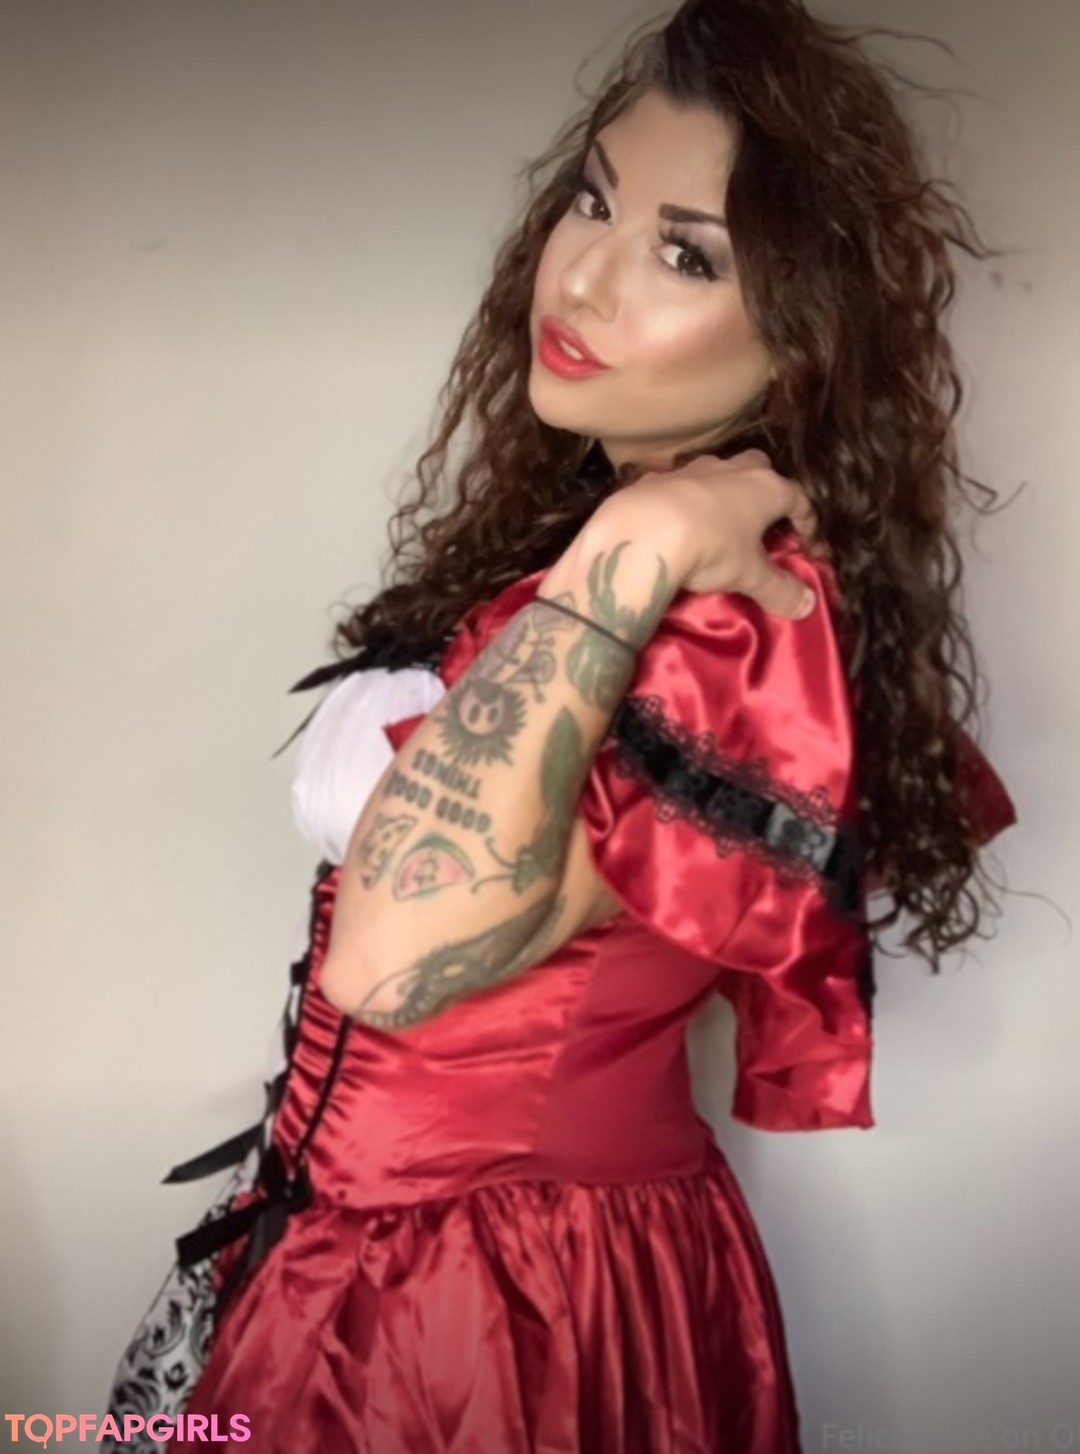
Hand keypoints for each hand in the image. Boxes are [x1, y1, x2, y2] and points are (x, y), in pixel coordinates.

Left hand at [598, 449, 819, 619]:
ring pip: (718, 471)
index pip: (799, 498)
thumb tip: (807, 606)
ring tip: (722, 519)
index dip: (809, 522)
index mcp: (765, 488)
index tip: (810, 545)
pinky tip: (678, 520)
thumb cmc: (710, 548)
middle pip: (759, 467)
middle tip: (765, 520)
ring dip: (724, 490)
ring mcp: (691, 470)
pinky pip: (678, 485)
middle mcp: (731, 470)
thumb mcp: (749, 576)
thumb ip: (780, 590)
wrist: (643, 532)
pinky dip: (684, 500)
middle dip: (766, 488)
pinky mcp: (656, 479)